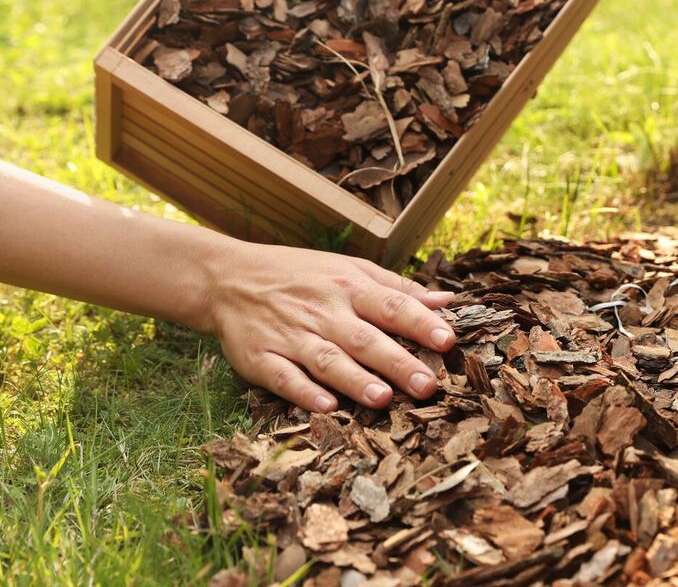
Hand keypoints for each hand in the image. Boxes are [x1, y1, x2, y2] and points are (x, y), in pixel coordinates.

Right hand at [201, 242, 456, 411]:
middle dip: (396, 362)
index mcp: (348, 287)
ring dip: (354, 380)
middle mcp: (322, 311)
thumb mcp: (349, 269)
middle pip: (364, 338)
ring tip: (383, 399)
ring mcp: (290, 336)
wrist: (229, 277)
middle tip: (427, 385)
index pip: (391, 305)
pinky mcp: (261, 357)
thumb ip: (397, 289)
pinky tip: (325, 407)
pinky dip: (303, 392)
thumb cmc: (300, 275)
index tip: (448, 340)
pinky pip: (284, 377)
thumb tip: (447, 302)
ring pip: (327, 360)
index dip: (420, 323)